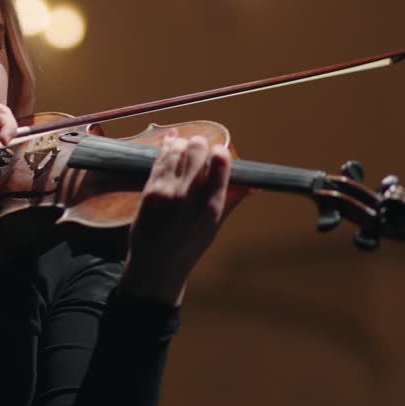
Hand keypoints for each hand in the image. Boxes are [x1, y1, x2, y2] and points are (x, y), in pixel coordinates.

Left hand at [120, 129, 231, 305]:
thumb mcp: (215, 225)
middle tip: (201, 144)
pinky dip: (166, 146)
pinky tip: (171, 139)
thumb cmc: (188, 247)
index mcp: (211, 206)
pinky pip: (159, 161)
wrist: (156, 266)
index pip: (220, 165)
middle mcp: (190, 197)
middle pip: (197, 152)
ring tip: (186, 143)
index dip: (221, 153)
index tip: (220, 151)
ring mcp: (167, 192)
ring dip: (182, 143)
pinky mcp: (150, 191)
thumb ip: (232, 200)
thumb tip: (254, 185)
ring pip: (177, 152)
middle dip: (200, 144)